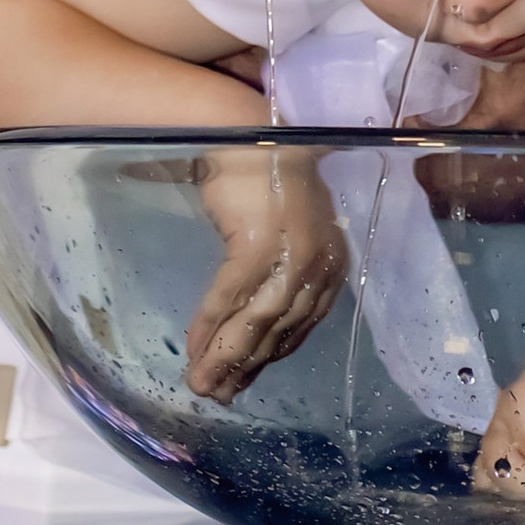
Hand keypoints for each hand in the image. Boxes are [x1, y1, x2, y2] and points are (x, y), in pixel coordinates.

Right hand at [187, 153, 346, 399]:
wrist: (242, 129)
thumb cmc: (262, 177)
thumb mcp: (285, 232)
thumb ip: (282, 274)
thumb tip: (259, 327)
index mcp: (331, 258)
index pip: (301, 323)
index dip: (269, 357)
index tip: (243, 380)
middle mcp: (318, 259)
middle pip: (279, 328)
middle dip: (245, 367)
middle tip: (217, 395)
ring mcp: (290, 252)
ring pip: (255, 321)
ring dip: (225, 356)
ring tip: (200, 382)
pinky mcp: (258, 244)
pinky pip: (230, 296)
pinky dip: (210, 325)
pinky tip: (193, 346)